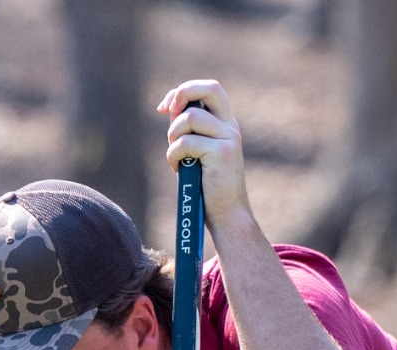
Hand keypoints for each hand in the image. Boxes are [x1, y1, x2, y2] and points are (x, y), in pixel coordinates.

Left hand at [156, 79, 250, 225]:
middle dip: (182, 95)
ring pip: (189, 117)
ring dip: (172, 136)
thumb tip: (167, 107)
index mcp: (226, 124)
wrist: (227, 214)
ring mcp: (229, 138)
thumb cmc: (207, 186)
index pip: (210, 89)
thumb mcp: (196, 151)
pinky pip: (185, 143)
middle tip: (168, 113)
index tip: (165, 108)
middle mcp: (231, 127)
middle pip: (209, 88)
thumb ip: (187, 129)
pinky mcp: (222, 153)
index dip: (184, 90)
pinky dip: (173, 156)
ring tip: (176, 157)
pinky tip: (177, 170)